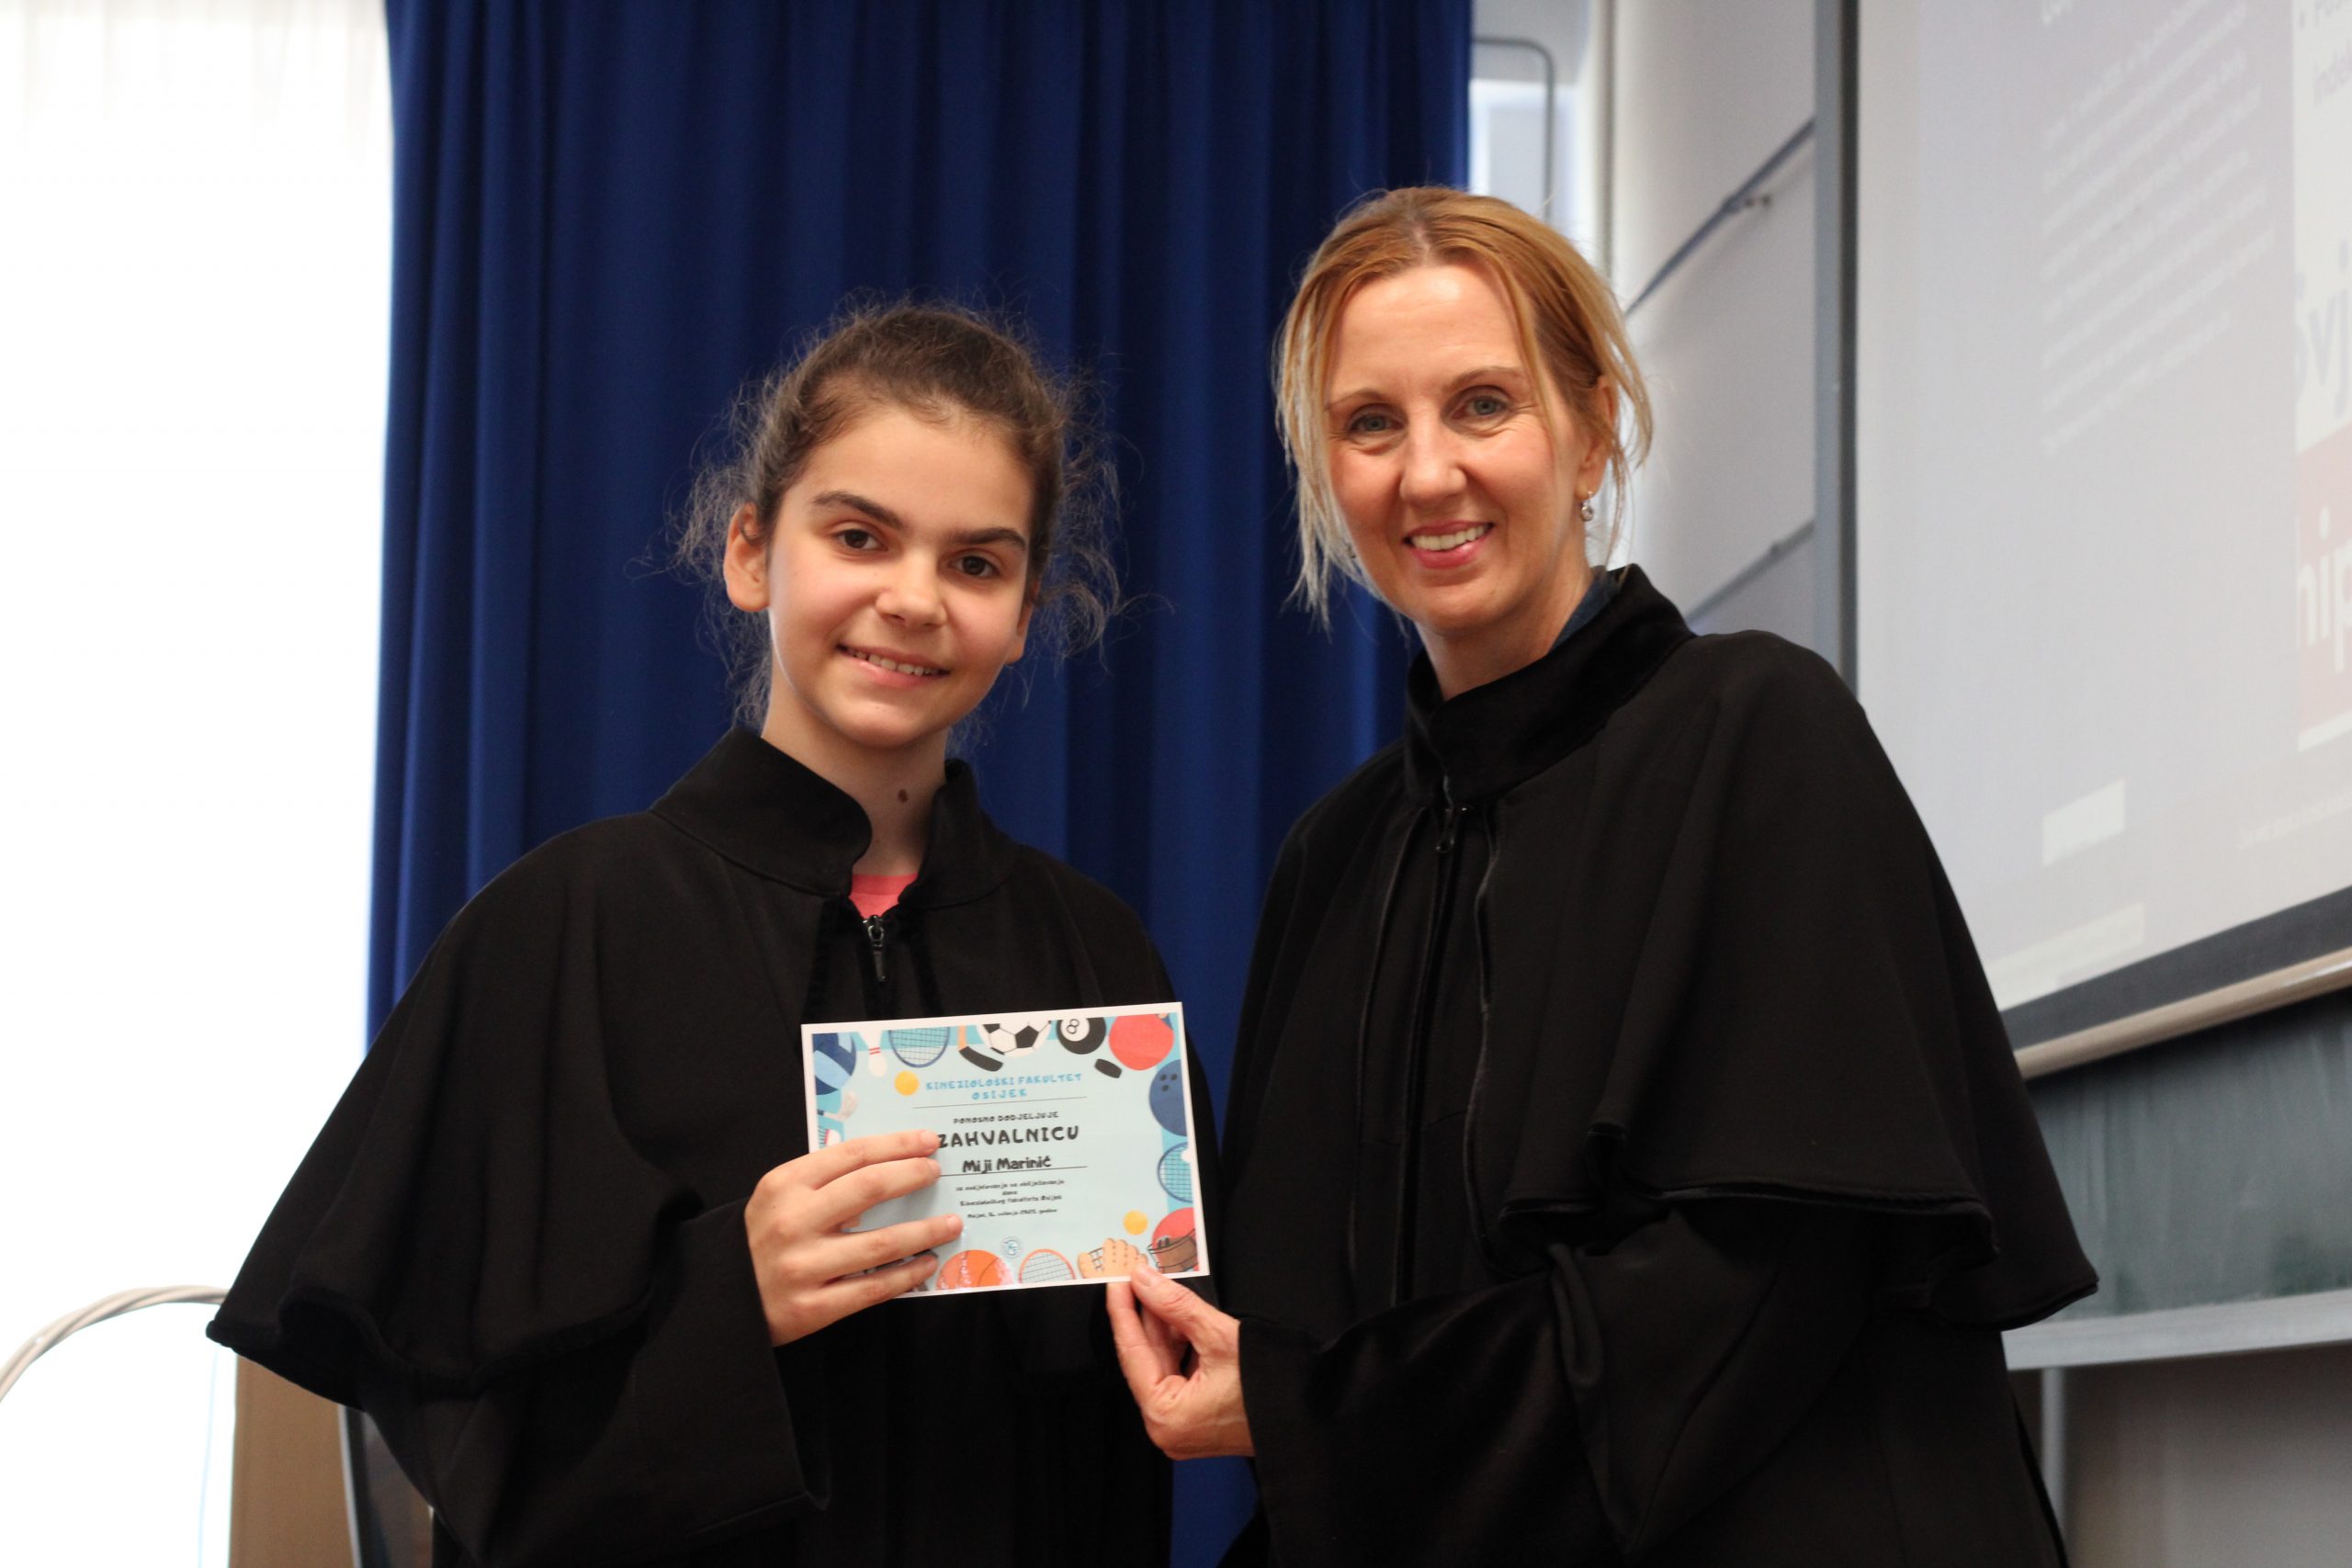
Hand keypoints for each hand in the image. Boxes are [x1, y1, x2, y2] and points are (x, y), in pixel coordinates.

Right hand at [745, 1129, 958, 1343]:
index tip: (928, 1142)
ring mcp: (803, 1266)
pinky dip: (907, 1275)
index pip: (853, 1154)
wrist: (719, 1299)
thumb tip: (889, 1163)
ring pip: (880, 1244)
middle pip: (870, 1189)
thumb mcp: (777, 1197)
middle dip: (913, 1176)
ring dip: (924, 1231)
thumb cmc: (759, 1239)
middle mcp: (793, 1222)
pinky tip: (927, 1263)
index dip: (897, 1145)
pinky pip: (873, 1288)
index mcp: (784, 1185)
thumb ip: (822, 1180)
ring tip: (950, 1223)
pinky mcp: (811, 1307)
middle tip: (937, 1173)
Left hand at [1105, 1265, 1254, 1457]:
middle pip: (1146, 1360)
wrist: (1310, 1413)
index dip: (1123, 1312)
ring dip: (1163, 1329)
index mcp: (1166, 1416)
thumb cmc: (1272, 1389)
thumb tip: (1146, 1281)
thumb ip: (1175, 1305)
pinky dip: (1179, 1348)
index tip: (1117, 1282)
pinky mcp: (1195, 1422)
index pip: (1132, 1353)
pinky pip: (1177, 1378)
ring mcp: (1181, 1428)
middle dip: (1144, 1316)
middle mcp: (1167, 1429)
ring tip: (1160, 1291)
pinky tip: (1179, 1318)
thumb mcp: (1218, 1336)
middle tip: (1138, 1280)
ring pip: (1162, 1366)